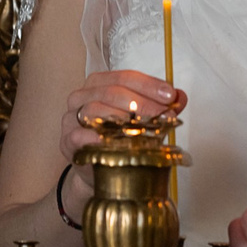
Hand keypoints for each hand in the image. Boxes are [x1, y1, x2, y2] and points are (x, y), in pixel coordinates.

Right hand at [59, 71, 184, 161]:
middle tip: (164, 115)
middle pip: (112, 91)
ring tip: (144, 128)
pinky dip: (92, 136)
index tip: (170, 95)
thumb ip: (160, 106)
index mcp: (100, 83)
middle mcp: (82, 96)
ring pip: (94, 109)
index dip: (149, 84)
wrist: (100, 170)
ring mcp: (71, 117)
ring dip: (122, 118)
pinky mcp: (66, 141)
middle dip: (142, 102)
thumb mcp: (143, 120)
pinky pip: (76, 134)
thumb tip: (180, 97)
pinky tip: (108, 140)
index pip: (125, 77)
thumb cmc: (119, 139)